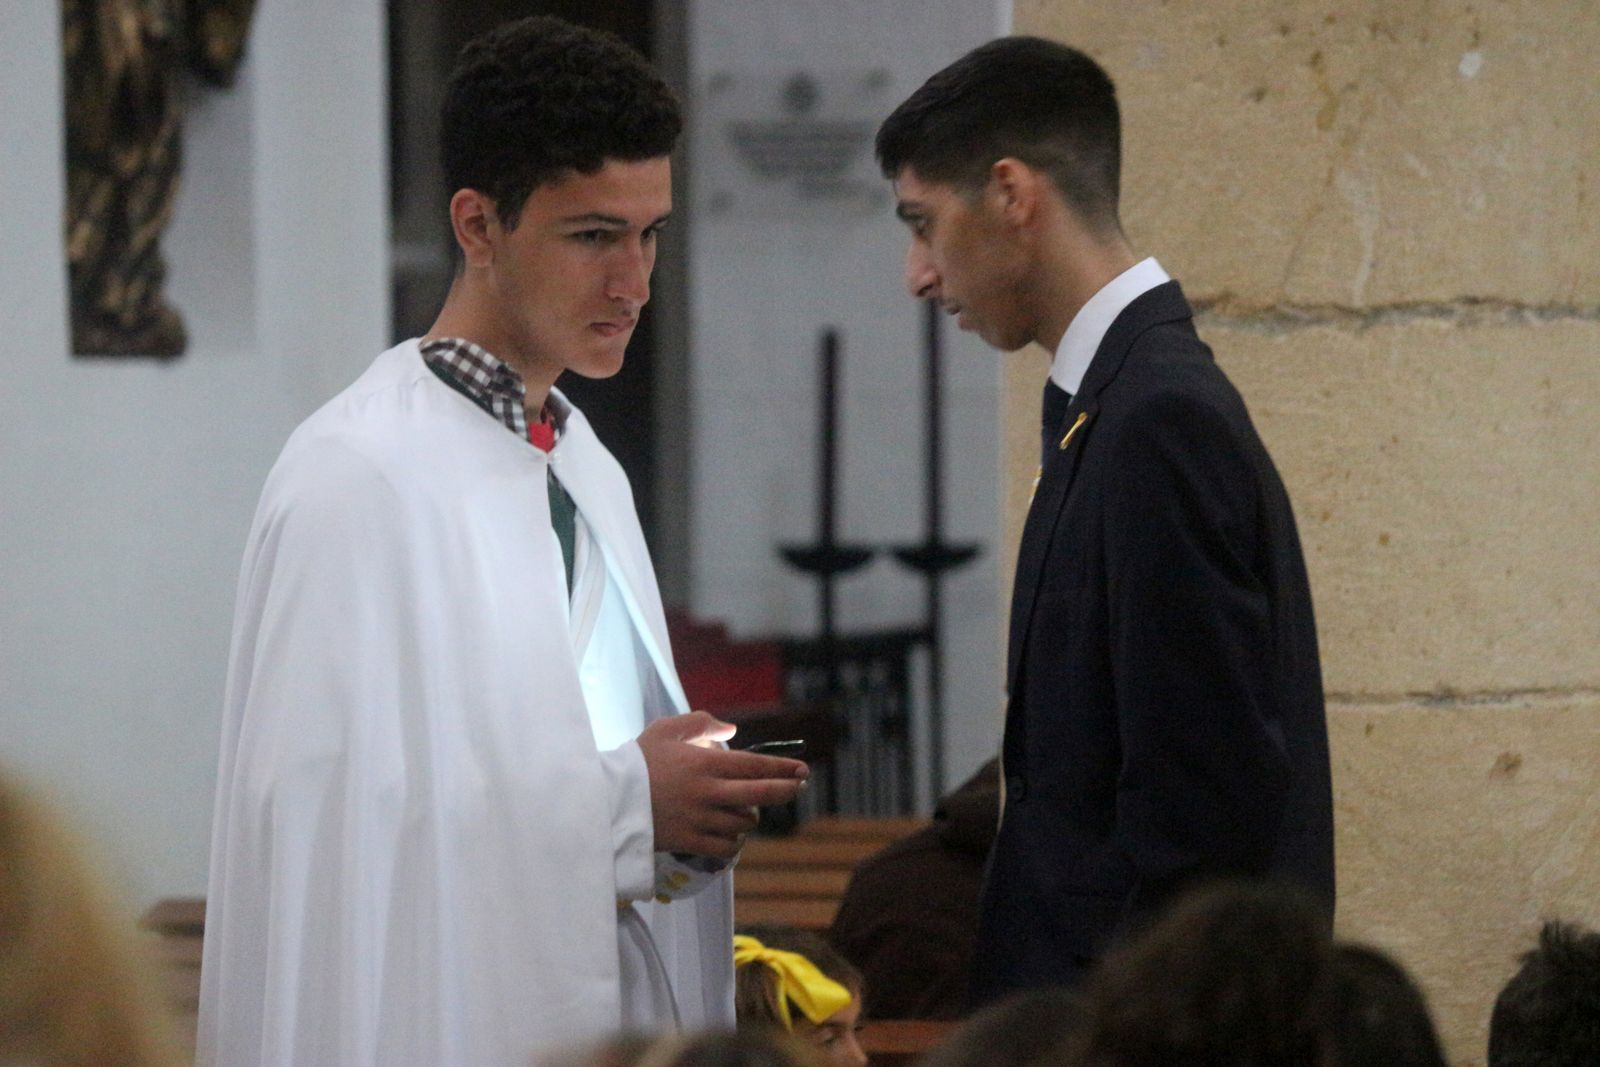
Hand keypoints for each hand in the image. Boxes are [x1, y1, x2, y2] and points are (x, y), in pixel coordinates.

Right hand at [637, 712, 808, 859]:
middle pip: (760, 795)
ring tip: (745, 808)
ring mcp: (701, 820)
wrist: (609, 799)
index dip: (783, 768)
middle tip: (798, 786)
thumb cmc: (638, 761)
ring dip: (750, 815)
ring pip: (744, 822)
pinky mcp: (690, 842)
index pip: (755, 766)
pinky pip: (727, 847)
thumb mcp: (665, 729)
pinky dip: (734, 840)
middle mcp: (708, 792)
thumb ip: (701, 723)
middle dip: (786, 790)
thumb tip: (732, 731)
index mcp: (705, 763)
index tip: (802, 769)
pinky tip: (731, 832)